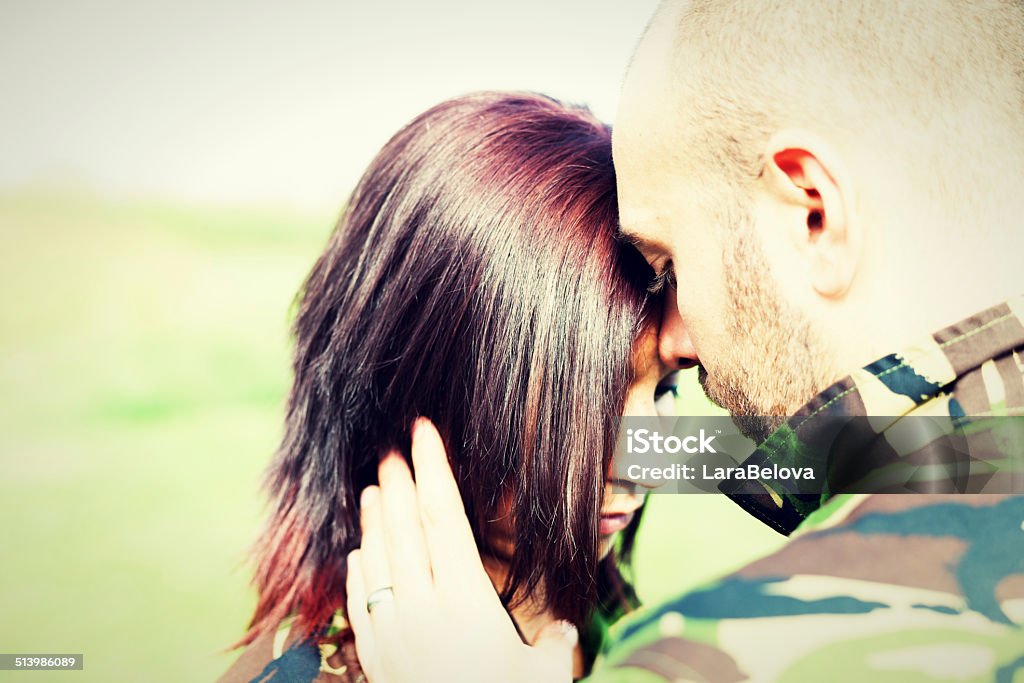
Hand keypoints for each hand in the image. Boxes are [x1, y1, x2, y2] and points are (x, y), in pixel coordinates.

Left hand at [345, 418, 576, 682]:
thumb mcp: (542, 676)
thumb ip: (553, 646)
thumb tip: (564, 630)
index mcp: (466, 599)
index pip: (445, 516)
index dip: (434, 468)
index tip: (424, 431)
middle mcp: (422, 607)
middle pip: (405, 527)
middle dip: (399, 482)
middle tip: (392, 447)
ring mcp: (393, 632)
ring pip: (377, 558)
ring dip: (376, 518)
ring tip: (374, 485)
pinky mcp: (376, 659)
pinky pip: (360, 600)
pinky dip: (359, 569)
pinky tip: (360, 552)